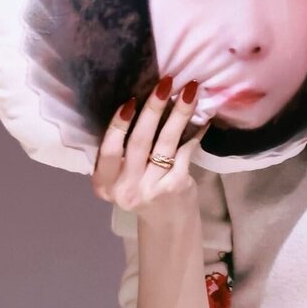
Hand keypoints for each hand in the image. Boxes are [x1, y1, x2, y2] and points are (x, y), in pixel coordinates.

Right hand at [91, 78, 205, 226]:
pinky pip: (186, 151)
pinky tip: (202, 118)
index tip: (130, 101)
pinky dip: (195, 133)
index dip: (117, 125)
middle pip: (139, 141)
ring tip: (189, 92)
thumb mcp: (122, 177)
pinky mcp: (176, 186)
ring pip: (165, 143)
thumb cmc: (143, 190)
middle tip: (165, 83)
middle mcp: (124, 188)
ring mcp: (151, 188)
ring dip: (178, 114)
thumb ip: (122, 153)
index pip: (107, 151)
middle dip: (153, 109)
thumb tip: (138, 104)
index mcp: (104, 183)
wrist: (167, 223)